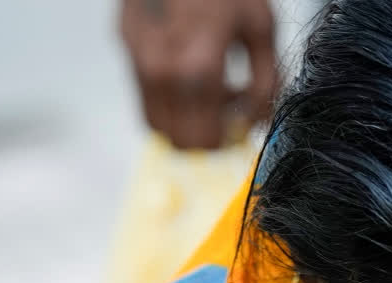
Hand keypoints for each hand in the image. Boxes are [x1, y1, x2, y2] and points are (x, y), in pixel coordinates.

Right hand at [119, 0, 278, 148]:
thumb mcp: (262, 29)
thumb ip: (265, 84)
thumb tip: (257, 123)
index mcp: (199, 69)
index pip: (204, 141)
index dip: (224, 144)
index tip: (239, 129)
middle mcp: (161, 71)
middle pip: (176, 141)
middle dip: (204, 136)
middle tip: (227, 114)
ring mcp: (137, 58)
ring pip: (154, 121)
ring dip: (183, 118)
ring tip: (211, 91)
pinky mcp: (125, 44)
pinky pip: (144, 92)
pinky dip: (167, 97)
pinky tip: (190, 72)